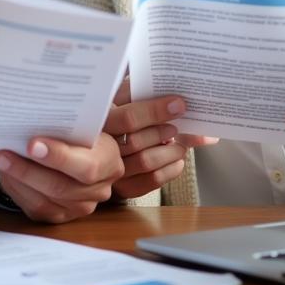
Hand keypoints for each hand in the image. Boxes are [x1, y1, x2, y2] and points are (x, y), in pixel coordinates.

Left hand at [0, 132, 122, 222]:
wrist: (78, 147)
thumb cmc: (79, 129)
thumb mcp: (83, 121)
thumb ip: (68, 123)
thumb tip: (34, 116)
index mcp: (110, 161)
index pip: (87, 166)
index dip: (59, 157)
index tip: (32, 144)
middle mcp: (100, 189)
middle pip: (62, 187)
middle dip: (28, 170)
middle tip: (3, 154)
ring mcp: (80, 207)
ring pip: (45, 201)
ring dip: (18, 180)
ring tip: (0, 160)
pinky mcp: (60, 216)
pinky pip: (36, 209)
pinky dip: (18, 190)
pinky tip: (6, 174)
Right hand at [104, 78, 218, 198]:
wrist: (107, 138)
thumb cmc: (121, 110)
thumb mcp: (128, 98)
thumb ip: (151, 97)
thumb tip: (184, 104)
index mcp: (101, 117)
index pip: (128, 118)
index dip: (155, 112)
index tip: (178, 105)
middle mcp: (100, 145)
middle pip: (136, 142)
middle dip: (161, 133)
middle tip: (175, 128)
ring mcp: (110, 168)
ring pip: (145, 162)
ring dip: (170, 152)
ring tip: (178, 145)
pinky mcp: (122, 187)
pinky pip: (151, 180)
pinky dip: (171, 170)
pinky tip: (176, 161)